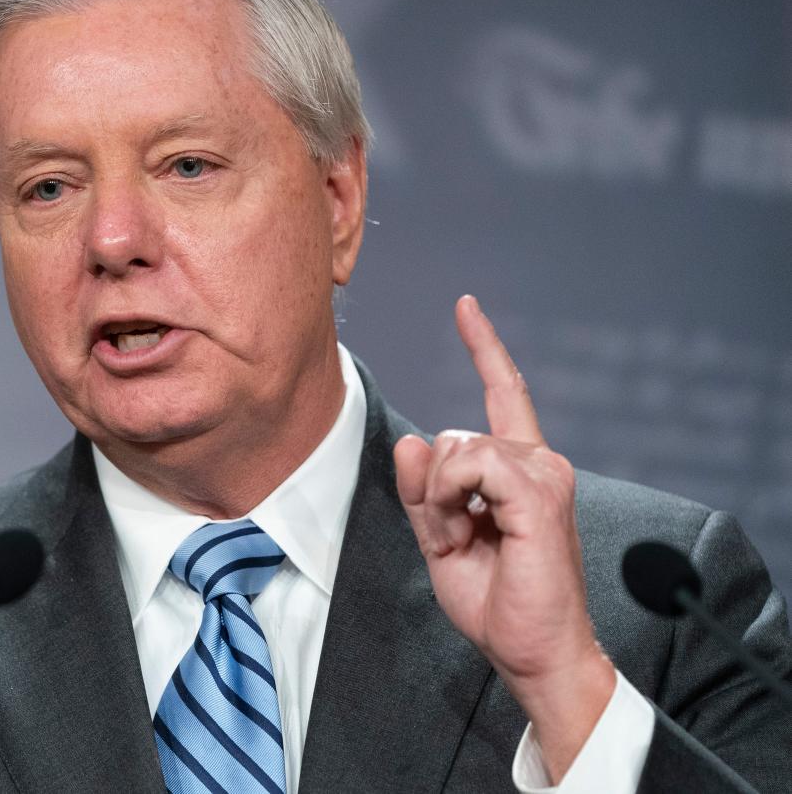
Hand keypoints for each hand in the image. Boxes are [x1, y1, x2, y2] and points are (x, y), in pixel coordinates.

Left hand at [394, 295, 614, 781]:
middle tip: (454, 537)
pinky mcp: (539, 490)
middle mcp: (540, 461)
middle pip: (454, 435)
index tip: (466, 306)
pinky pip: (468, 464)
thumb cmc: (496, 600)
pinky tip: (468, 528)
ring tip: (465, 537)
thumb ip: (421, 490)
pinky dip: (448, 496)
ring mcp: (544, 473)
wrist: (531, 649)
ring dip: (438, 497)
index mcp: (521, 469)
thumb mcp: (440, 538)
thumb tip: (411, 442)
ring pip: (456, 447)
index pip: (505, 392)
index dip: (484, 347)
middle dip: (432, 488)